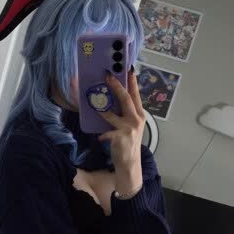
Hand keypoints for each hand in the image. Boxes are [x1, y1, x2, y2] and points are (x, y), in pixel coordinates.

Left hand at [98, 70, 144, 194]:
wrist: (130, 164)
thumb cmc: (127, 142)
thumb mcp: (129, 125)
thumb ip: (123, 113)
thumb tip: (109, 101)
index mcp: (139, 114)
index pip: (135, 95)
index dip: (132, 82)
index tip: (128, 69)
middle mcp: (136, 119)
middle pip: (126, 99)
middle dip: (117, 86)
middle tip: (108, 75)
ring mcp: (129, 128)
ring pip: (113, 115)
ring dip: (102, 109)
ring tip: (94, 103)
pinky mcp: (121, 138)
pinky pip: (107, 133)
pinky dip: (103, 135)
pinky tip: (100, 137)